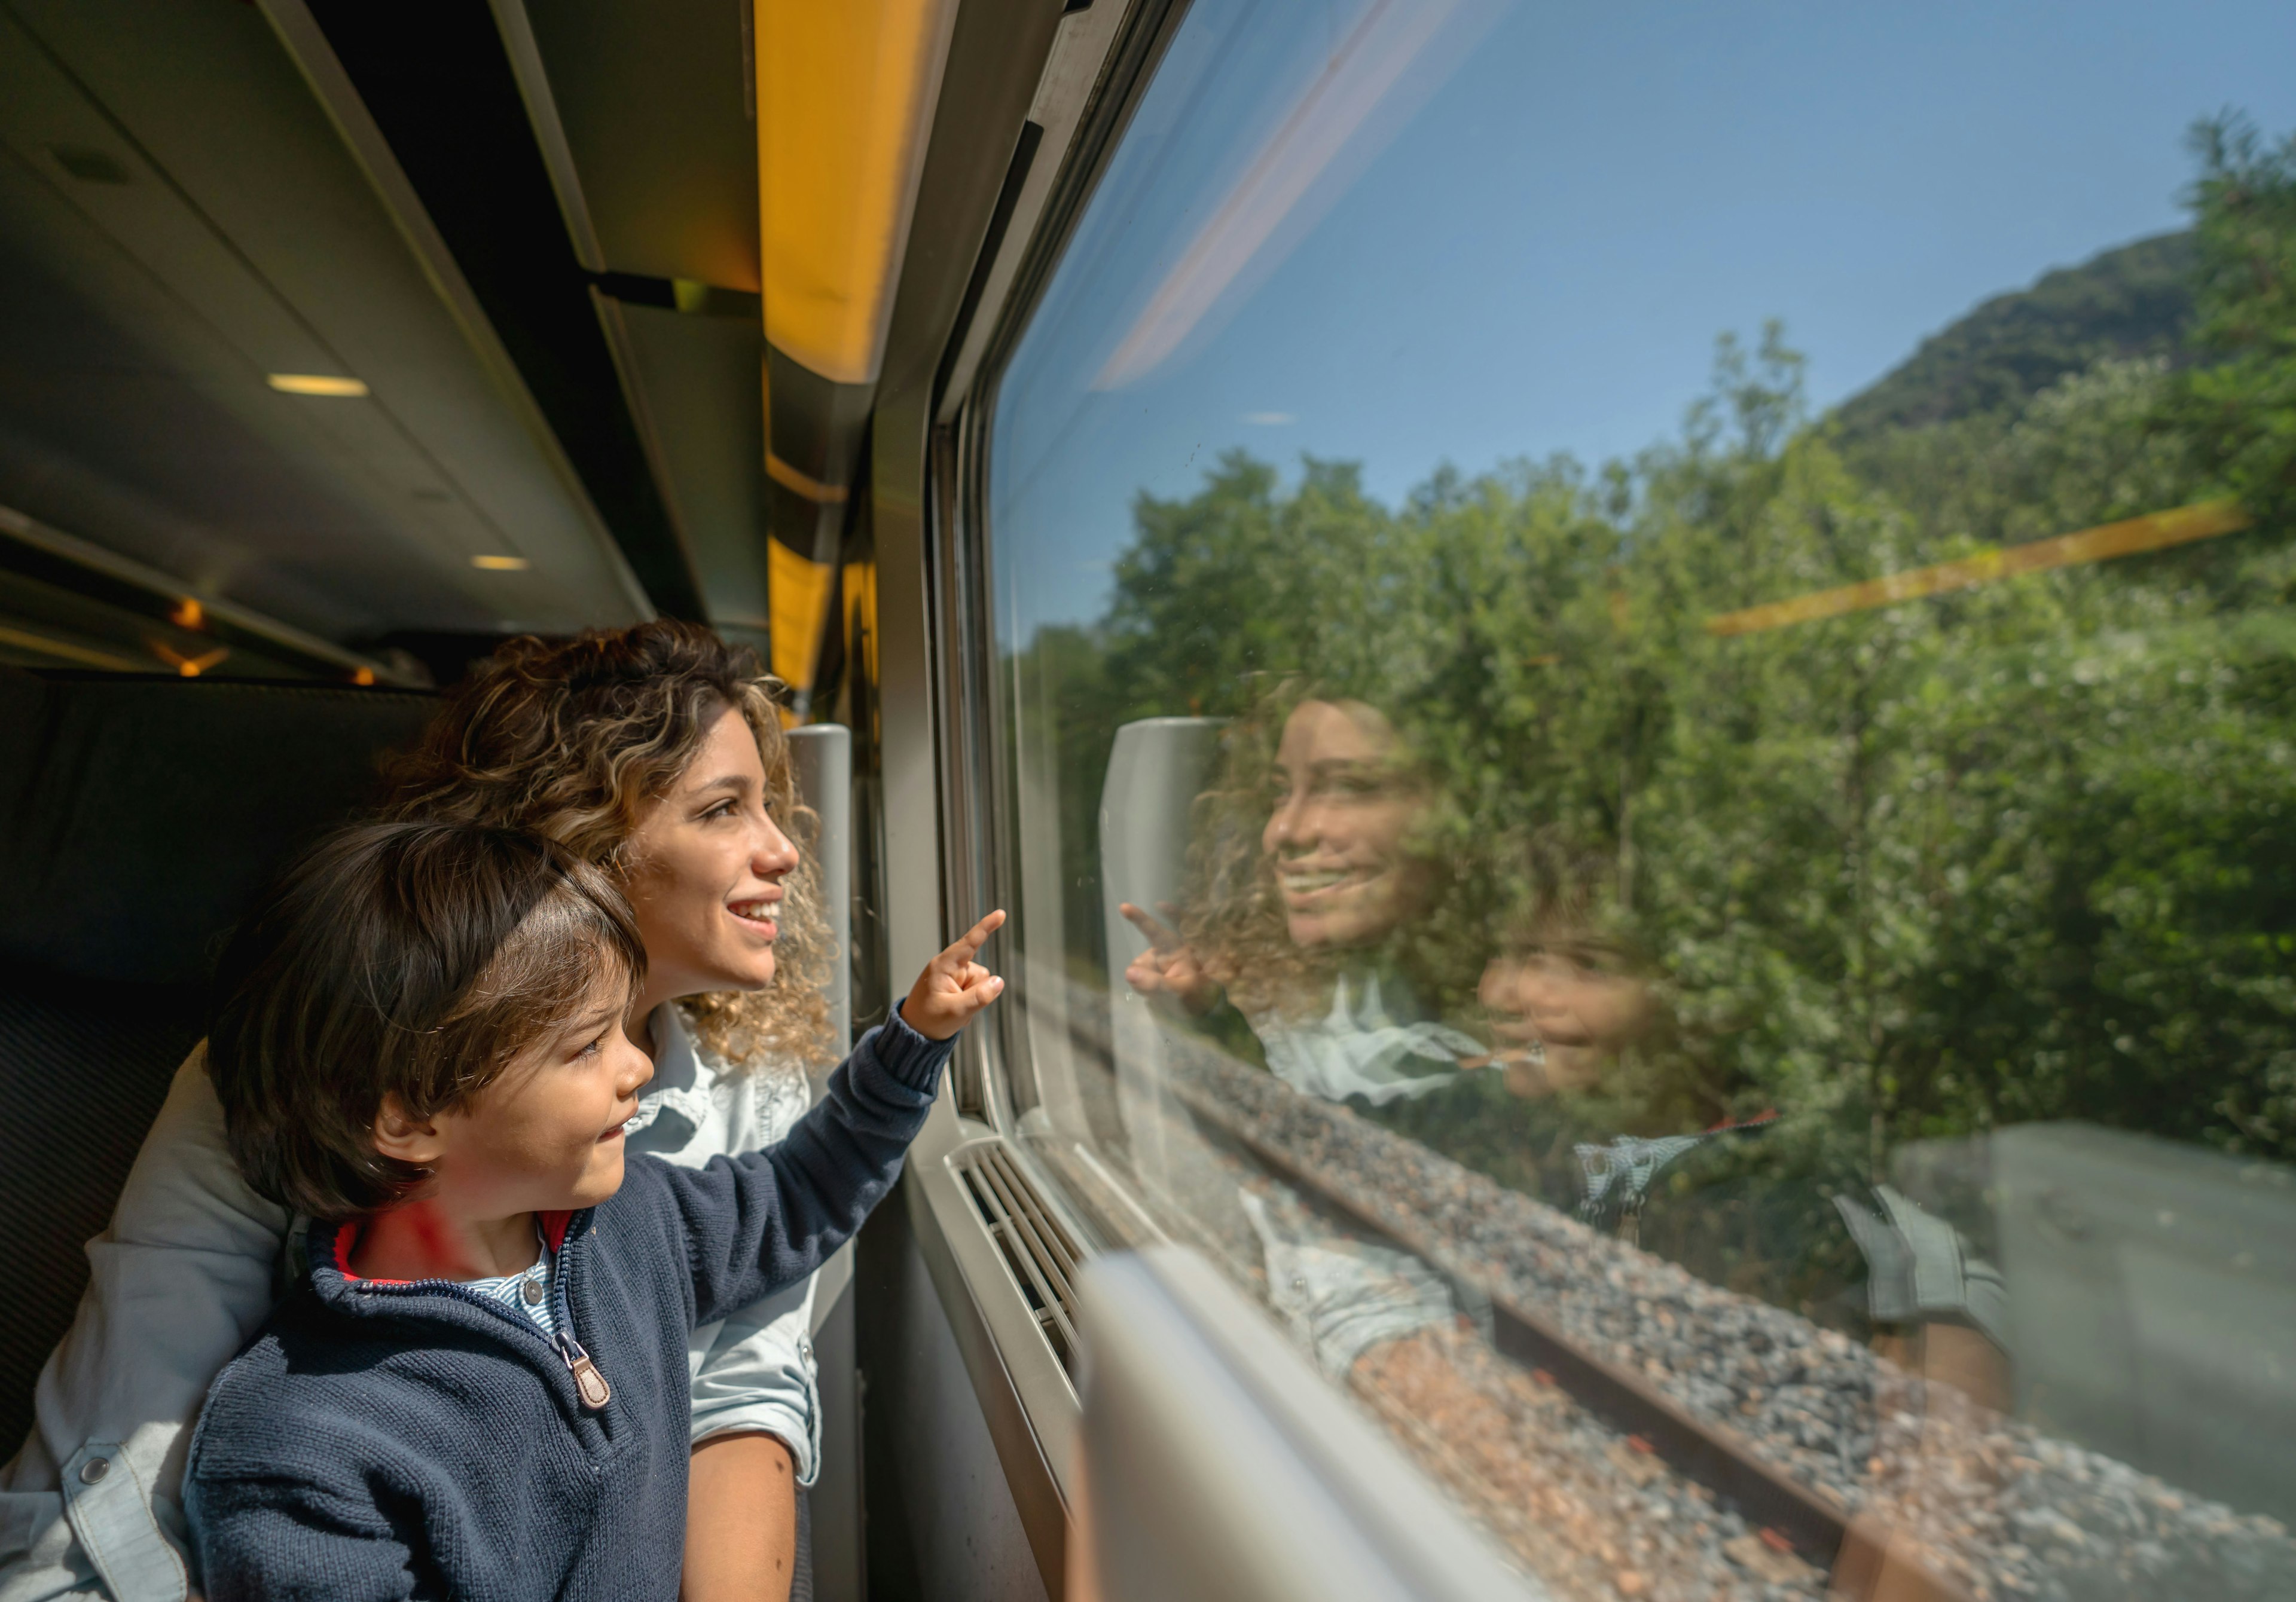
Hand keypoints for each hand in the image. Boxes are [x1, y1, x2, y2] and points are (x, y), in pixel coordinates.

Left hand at [903, 910, 1006, 1039]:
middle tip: (956, 1008)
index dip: (986, 927)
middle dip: (976, 992)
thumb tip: (999, 982)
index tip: (1000, 914)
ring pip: (980, 984)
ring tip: (952, 1010)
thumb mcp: (956, 1012)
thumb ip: (979, 997)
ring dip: (971, 999)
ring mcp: (953, 976)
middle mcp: (949, 967)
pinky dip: (969, 1003)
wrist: (913, 1033)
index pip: (970, 943)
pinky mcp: (955, 985)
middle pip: (981, 973)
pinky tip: (954, 1010)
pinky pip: (975, 991)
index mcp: (944, 966)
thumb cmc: (927, 1021)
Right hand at [1119, 902, 1218, 1013]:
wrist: (1199, 1012)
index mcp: (1177, 950)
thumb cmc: (1196, 997)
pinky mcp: (1149, 974)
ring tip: (1165, 994)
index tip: (1124, 907)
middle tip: (1160, 991)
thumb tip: (1129, 972)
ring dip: (1145, 985)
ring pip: (1137, 972)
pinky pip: (1136, 980)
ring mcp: (1156, 964)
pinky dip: (1143, 988)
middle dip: (1145, 976)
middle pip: (1141, 962)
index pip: (1157, 932)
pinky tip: (1157, 994)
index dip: (1141, 918)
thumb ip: (1156, 983)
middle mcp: (1164, 953)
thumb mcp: (1179, 991)